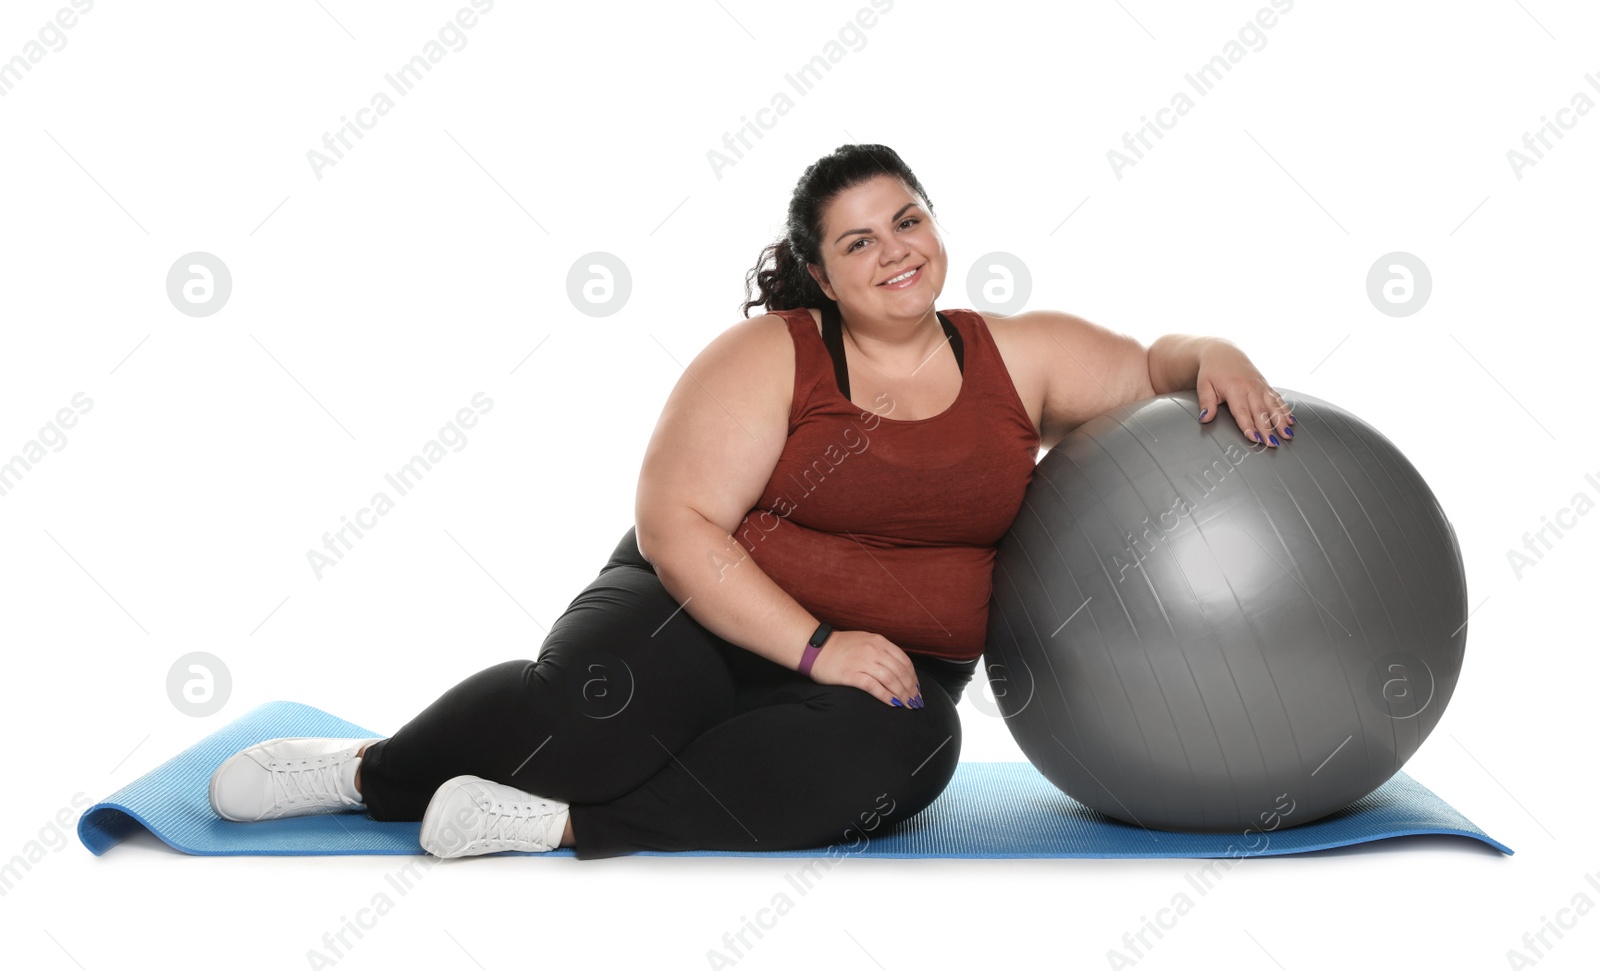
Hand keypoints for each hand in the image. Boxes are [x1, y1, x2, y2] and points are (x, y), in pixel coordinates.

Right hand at [807, 630, 922, 707]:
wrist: (815, 648)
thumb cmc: (840, 647)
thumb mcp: (865, 641)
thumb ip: (881, 651)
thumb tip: (898, 669)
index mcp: (879, 641)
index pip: (904, 660)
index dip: (913, 677)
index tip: (916, 688)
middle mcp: (873, 650)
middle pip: (900, 671)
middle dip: (911, 689)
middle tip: (915, 701)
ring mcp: (863, 662)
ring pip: (891, 680)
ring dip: (902, 694)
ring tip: (907, 705)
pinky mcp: (852, 675)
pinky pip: (874, 687)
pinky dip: (886, 696)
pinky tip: (893, 704)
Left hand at [1195, 341, 1294, 446]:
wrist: (1223, 353)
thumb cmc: (1212, 371)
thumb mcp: (1204, 386)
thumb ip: (1206, 403)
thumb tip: (1205, 419)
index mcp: (1235, 388)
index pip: (1242, 412)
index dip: (1249, 426)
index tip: (1254, 439)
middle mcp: (1251, 387)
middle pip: (1260, 412)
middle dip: (1267, 429)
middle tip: (1272, 444)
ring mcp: (1260, 386)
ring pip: (1273, 406)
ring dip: (1281, 421)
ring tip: (1287, 435)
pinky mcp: (1266, 385)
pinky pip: (1277, 399)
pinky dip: (1285, 410)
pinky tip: (1291, 421)